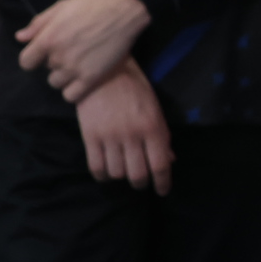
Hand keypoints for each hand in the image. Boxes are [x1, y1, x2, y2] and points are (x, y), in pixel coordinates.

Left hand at [18, 0, 152, 102]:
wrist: (124, 11)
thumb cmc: (91, 5)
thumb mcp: (61, 8)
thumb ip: (38, 24)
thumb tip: (20, 38)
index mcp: (48, 39)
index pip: (26, 62)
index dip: (33, 58)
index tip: (42, 55)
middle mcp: (58, 57)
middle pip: (46, 70)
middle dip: (55, 61)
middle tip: (71, 51)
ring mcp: (75, 69)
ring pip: (57, 83)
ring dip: (64, 75)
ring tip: (78, 64)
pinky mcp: (91, 78)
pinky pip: (71, 96)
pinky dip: (73, 90)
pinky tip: (81, 79)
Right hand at [75, 61, 172, 193]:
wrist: (104, 70)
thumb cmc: (134, 87)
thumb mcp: (155, 108)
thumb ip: (162, 135)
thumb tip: (170, 160)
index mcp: (153, 127)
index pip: (160, 165)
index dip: (163, 183)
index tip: (162, 191)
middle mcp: (133, 135)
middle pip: (138, 175)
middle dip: (141, 183)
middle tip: (140, 181)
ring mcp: (110, 136)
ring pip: (117, 173)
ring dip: (121, 177)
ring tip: (122, 170)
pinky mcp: (90, 136)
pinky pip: (96, 167)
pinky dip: (102, 175)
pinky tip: (106, 171)